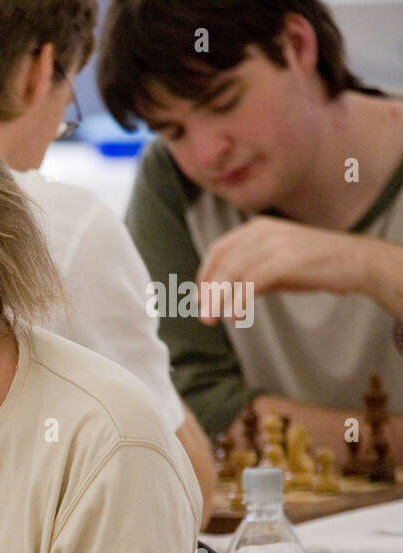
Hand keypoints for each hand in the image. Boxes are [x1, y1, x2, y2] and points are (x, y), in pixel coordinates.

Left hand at [196, 217, 364, 323]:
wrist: (356, 261)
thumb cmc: (314, 265)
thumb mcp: (274, 265)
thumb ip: (248, 274)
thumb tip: (219, 295)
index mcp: (256, 229)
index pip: (218, 251)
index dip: (205, 276)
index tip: (199, 298)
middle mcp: (262, 232)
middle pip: (222, 264)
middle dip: (209, 293)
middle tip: (204, 317)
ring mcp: (275, 244)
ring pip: (233, 273)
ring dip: (219, 299)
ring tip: (214, 319)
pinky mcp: (287, 260)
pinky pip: (252, 282)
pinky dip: (239, 300)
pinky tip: (236, 316)